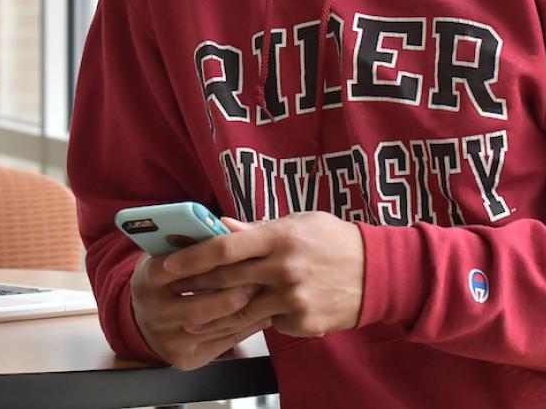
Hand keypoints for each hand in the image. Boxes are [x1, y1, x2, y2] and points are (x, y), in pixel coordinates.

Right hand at [130, 251, 270, 370]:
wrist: (145, 318)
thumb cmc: (167, 274)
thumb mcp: (169, 252)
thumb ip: (193, 239)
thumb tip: (228, 225)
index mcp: (146, 280)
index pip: (175, 267)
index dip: (207, 258)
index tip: (235, 248)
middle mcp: (152, 313)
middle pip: (202, 303)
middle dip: (236, 288)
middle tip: (262, 273)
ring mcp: (167, 339)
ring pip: (217, 324)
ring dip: (246, 307)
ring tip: (267, 290)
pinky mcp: (183, 358)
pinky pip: (223, 341)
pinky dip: (247, 325)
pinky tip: (263, 311)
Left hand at [164, 211, 364, 338]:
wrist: (376, 273)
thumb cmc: (333, 240)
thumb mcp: (298, 223)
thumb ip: (259, 228)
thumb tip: (222, 225)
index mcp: (280, 237)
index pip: (226, 247)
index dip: (194, 256)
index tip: (170, 262)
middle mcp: (284, 269)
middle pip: (227, 280)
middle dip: (195, 286)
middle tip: (172, 289)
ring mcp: (292, 299)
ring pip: (242, 310)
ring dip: (213, 316)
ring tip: (191, 319)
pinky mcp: (301, 322)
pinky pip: (268, 322)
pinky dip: (255, 320)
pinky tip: (240, 321)